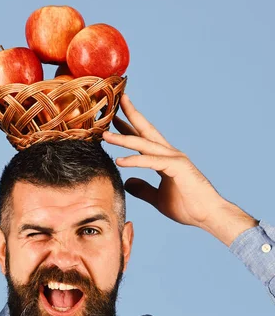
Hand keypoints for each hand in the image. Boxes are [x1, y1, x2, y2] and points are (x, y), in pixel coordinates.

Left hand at [102, 94, 226, 229]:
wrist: (209, 215)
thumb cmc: (188, 207)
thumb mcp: (158, 198)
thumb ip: (143, 189)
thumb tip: (127, 182)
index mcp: (166, 159)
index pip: (144, 139)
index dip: (129, 127)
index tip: (113, 118)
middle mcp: (170, 154)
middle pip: (146, 130)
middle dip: (131, 114)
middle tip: (117, 99)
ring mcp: (175, 158)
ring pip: (145, 144)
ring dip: (124, 138)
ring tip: (104, 135)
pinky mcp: (178, 168)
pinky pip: (151, 162)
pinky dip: (135, 161)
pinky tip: (119, 161)